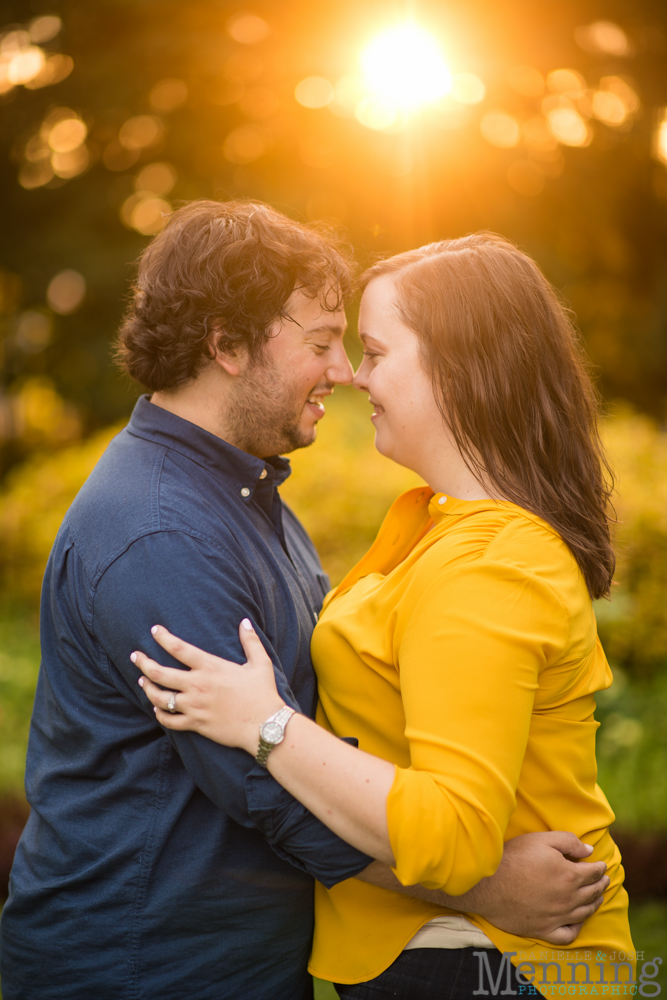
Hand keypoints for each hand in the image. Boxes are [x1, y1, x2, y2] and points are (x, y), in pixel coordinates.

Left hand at [132, 620, 284, 753]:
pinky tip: (157, 709)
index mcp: (211, 667)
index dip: (164, 638)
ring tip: (142, 681)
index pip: (180, 648)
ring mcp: (194, 706)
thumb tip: (245, 622)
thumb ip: (250, 641)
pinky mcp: (196, 724)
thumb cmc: (263, 694)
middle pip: (160, 673)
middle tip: (135, 656)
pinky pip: (169, 720)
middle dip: (144, 663)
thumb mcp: (260, 664)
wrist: (265, 726)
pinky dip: (160, 714)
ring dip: (148, 688)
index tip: (154, 630)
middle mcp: (198, 685)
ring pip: (159, 697)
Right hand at [455, 831, 609, 945]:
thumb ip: (569, 842)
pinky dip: (576, 929)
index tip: (602, 864)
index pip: (593, 872)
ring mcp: (557, 917)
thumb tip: (589, 850)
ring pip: (584, 913)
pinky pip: (567, 935)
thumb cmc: (514, 858)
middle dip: (601, 884)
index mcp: (570, 875)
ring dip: (594, 904)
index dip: (600, 867)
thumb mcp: (542, 839)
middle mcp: (568, 899)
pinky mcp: (543, 930)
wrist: (489, 884)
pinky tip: (577, 922)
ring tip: (597, 898)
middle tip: (605, 880)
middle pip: (592, 893)